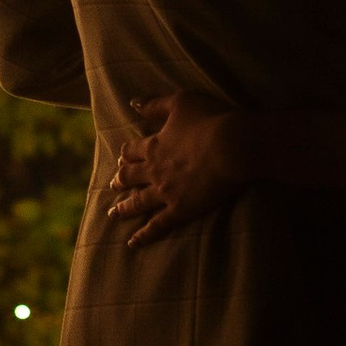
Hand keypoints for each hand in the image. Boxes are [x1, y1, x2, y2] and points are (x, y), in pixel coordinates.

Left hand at [106, 93, 250, 243]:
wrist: (232, 146)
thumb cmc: (210, 119)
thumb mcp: (181, 102)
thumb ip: (155, 104)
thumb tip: (133, 103)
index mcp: (154, 145)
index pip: (132, 151)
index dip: (126, 155)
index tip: (121, 159)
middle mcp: (154, 170)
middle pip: (130, 177)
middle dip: (120, 181)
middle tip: (113, 185)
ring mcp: (165, 192)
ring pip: (138, 202)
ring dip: (124, 209)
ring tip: (113, 214)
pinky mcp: (180, 210)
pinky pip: (158, 225)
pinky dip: (144, 235)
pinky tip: (132, 243)